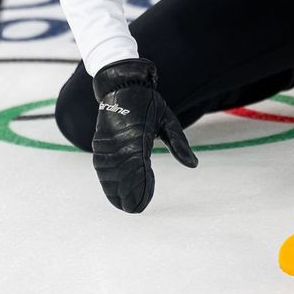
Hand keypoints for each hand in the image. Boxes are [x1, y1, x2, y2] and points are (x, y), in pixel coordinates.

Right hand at [90, 58, 197, 212]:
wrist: (121, 83)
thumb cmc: (148, 102)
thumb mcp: (168, 120)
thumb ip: (179, 143)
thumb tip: (193, 164)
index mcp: (138, 135)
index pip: (139, 168)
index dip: (142, 186)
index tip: (145, 202)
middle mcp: (119, 140)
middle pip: (122, 174)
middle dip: (128, 193)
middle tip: (135, 210)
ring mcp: (106, 141)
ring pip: (109, 171)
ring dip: (115, 190)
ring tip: (123, 206)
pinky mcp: (100, 141)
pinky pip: (102, 164)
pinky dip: (106, 179)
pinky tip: (111, 190)